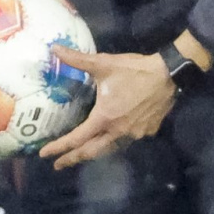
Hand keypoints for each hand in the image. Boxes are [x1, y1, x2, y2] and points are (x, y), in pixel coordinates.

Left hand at [38, 46, 176, 170]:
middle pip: (91, 152)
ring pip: (110, 149)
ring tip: (82, 155)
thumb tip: (53, 48)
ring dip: (94, 153)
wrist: (169, 74)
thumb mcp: (103, 64)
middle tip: (58, 165)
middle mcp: (117, 131)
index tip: (44, 155)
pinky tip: (112, 139)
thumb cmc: (134, 70)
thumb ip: (77, 59)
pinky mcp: (147, 131)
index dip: (59, 147)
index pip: (77, 138)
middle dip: (73, 159)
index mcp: (104, 118)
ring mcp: (134, 134)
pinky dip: (114, 143)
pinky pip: (127, 141)